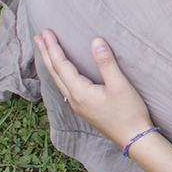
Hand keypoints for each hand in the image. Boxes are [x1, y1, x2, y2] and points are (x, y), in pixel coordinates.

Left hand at [34, 30, 151, 150]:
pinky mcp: (84, 109)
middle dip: (45, 54)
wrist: (133, 138)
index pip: (61, 65)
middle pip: (54, 73)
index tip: (45, 33)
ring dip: (51, 64)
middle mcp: (74, 100)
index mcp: (80, 92)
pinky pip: (65, 88)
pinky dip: (59, 75)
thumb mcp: (120, 85)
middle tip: (37, 37)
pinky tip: (62, 74)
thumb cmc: (129, 113)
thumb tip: (96, 41)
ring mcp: (78, 106)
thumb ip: (106, 63)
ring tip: (46, 52)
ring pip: (58, 81)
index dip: (53, 48)